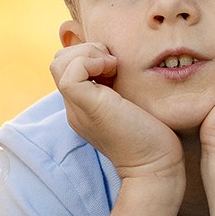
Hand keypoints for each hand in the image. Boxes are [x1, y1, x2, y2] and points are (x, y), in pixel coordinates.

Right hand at [51, 42, 183, 181]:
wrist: (157, 166)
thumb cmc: (154, 135)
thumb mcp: (130, 102)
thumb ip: (118, 85)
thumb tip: (118, 58)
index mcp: (83, 105)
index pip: (67, 66)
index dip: (88, 54)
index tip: (115, 64)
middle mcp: (75, 107)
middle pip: (57, 61)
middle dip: (85, 50)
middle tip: (113, 63)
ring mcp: (77, 108)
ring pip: (58, 62)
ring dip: (88, 53)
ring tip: (112, 66)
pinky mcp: (87, 106)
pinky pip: (70, 72)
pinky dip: (90, 61)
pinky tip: (112, 71)